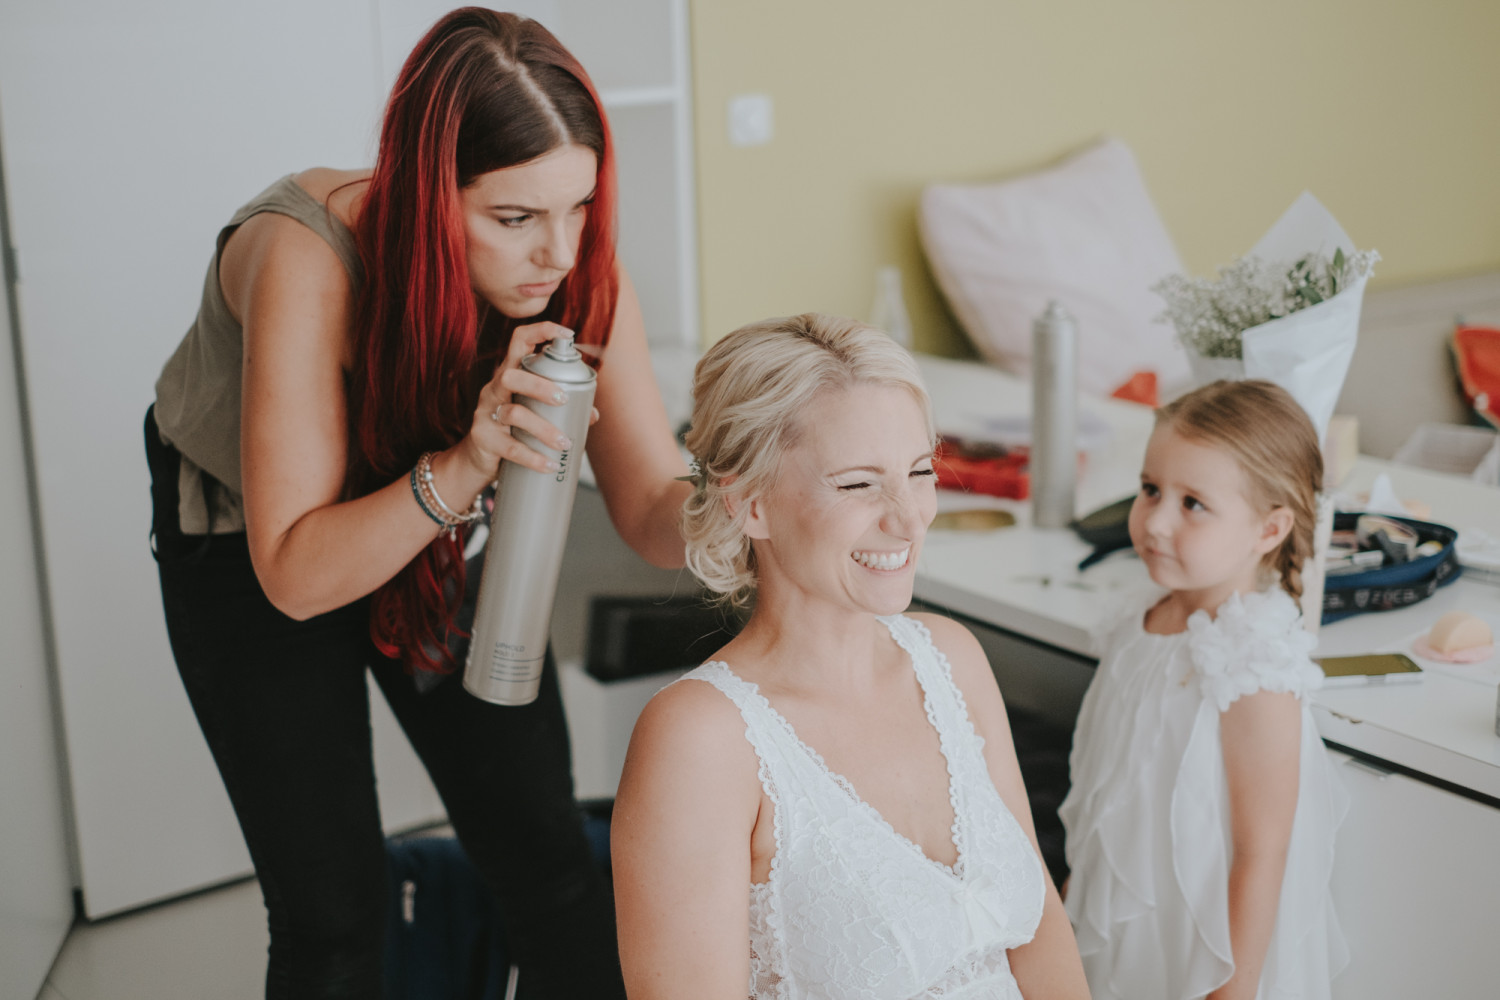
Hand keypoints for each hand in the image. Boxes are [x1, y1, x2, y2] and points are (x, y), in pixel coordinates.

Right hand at [458, 321, 576, 477]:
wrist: (477, 461)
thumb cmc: (512, 429)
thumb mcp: (533, 413)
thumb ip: (561, 409)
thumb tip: (592, 413)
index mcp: (510, 375)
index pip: (519, 341)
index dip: (541, 331)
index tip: (567, 333)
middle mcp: (494, 389)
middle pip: (511, 375)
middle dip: (539, 385)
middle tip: (563, 399)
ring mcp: (485, 413)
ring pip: (513, 413)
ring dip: (543, 429)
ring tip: (564, 443)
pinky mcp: (482, 438)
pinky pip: (510, 448)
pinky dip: (534, 457)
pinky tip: (550, 464)